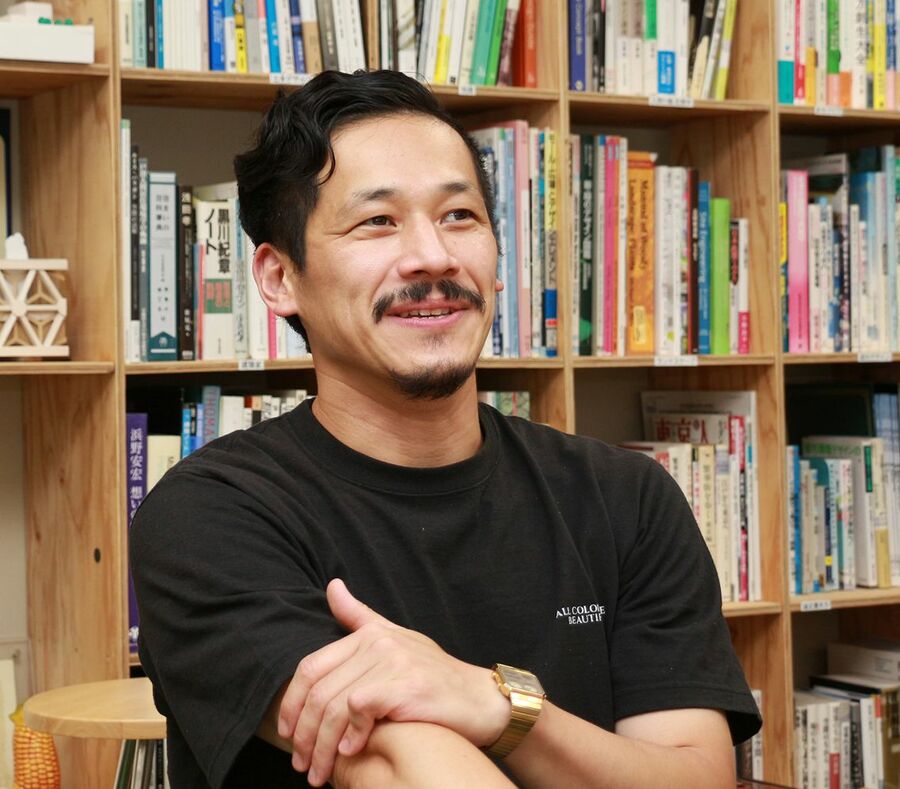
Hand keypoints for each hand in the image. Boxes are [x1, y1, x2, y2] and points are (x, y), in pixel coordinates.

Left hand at [277, 579, 508, 785]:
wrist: (479, 698)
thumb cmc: (435, 676)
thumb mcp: (397, 639)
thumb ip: (360, 617)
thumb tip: (332, 586)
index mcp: (368, 634)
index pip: (310, 667)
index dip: (292, 704)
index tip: (288, 735)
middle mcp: (377, 642)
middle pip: (319, 691)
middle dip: (304, 735)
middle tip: (303, 765)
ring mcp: (392, 661)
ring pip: (334, 706)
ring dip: (322, 747)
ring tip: (321, 772)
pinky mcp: (405, 684)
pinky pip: (359, 709)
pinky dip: (350, 736)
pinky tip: (351, 752)